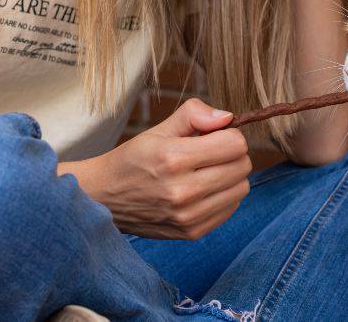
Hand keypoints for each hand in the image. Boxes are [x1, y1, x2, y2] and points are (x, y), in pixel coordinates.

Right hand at [63, 99, 250, 239]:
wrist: (104, 198)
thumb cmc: (134, 159)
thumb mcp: (159, 130)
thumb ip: (194, 115)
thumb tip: (228, 117)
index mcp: (173, 158)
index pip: (235, 144)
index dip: (229, 135)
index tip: (214, 136)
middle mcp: (182, 191)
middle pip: (242, 166)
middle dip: (233, 154)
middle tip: (212, 153)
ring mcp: (188, 216)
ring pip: (241, 188)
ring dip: (231, 176)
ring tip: (207, 171)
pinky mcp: (192, 232)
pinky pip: (231, 208)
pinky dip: (224, 196)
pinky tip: (203, 190)